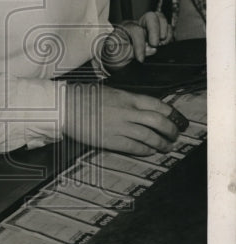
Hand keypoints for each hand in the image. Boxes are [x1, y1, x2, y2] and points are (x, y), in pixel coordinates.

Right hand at [62, 83, 180, 154]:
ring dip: (162, 143)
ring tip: (166, 147)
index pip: (159, 105)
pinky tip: (149, 151)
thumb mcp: (111, 92)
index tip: (178, 119)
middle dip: (172, 130)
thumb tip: (144, 109)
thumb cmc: (84, 97)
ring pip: (150, 136)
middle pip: (159, 122)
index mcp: (128, 97)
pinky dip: (145, 150)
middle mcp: (127, 112)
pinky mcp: (111, 140)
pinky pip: (134, 147)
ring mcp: (120, 126)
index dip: (173, 114)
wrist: (65, 106)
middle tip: (175, 135)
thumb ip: (128, 100)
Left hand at [102, 12, 172, 68]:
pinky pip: (167, 28)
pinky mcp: (156, 34)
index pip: (136, 30)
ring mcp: (148, 28)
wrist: (115, 61)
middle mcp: (137, 25)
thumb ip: (130, 52)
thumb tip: (151, 49)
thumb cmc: (114, 57)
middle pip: (150, 17)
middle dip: (155, 30)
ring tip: (161, 44)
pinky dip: (169, 36)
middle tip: (155, 45)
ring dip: (164, 31)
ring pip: (160, 19)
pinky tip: (165, 45)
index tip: (140, 58)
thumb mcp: (115, 56)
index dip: (140, 45)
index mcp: (124, 28)